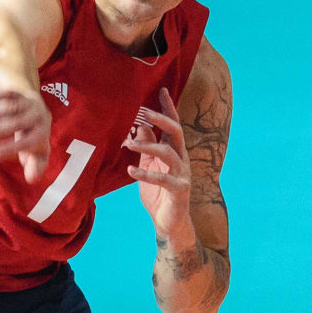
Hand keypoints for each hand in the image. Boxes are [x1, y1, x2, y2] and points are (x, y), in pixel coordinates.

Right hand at [0, 88, 50, 183]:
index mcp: (43, 134)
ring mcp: (30, 103)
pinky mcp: (21, 92)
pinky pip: (6, 93)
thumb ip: (34, 166)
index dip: (9, 148)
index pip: (28, 142)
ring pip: (10, 106)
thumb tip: (32, 179)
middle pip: (18, 122)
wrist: (35, 111)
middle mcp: (40, 116)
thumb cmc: (32, 138)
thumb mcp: (34, 153)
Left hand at [126, 88, 192, 240]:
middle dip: (161, 119)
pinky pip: (162, 179)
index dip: (168, 107)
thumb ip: (147, 148)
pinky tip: (130, 171)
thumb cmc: (158, 193)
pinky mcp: (179, 190)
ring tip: (128, 144)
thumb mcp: (149, 166)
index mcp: (175, 151)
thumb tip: (140, 127)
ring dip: (148, 146)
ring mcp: (182, 174)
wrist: (169, 222)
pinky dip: (145, 174)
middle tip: (144, 111)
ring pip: (168, 153)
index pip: (173, 125)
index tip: (161, 89)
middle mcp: (181, 159)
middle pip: (175, 132)